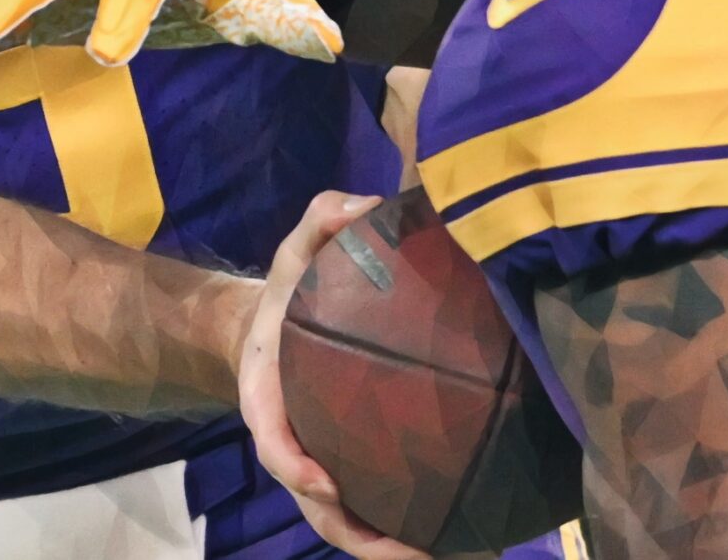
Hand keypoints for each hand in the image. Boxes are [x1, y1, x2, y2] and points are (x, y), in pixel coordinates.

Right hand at [239, 190, 431, 559]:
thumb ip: (321, 221)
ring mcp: (319, 465)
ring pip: (348, 526)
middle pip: (317, 507)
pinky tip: (463, 540)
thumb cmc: (284, 296)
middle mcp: (291, 445)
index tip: (323, 483)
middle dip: (359, 537)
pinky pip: (375, 512)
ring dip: (390, 550)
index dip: (293, 467)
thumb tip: (369, 204)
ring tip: (453, 558)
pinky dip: (407, 533)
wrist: (264, 331)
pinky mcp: (348, 472)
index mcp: (266, 399)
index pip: (272, 441)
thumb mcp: (290, 250)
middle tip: (412, 552)